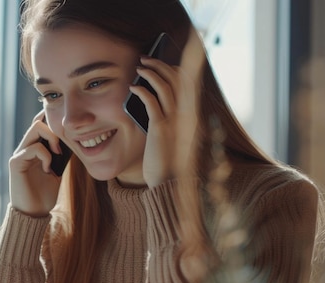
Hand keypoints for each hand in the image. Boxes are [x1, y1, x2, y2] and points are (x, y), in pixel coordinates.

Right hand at [9, 110, 63, 215]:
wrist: (34, 213)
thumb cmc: (45, 194)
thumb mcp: (57, 171)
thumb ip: (60, 156)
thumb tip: (71, 139)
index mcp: (34, 150)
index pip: (40, 125)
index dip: (51, 119)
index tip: (66, 126)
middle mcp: (25, 148)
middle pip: (38, 122)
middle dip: (55, 129)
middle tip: (62, 147)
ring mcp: (20, 154)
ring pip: (35, 128)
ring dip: (52, 139)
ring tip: (57, 154)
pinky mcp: (16, 162)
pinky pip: (33, 148)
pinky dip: (45, 156)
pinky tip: (47, 170)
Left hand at [128, 29, 205, 187]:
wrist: (167, 182)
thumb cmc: (166, 159)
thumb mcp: (171, 135)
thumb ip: (168, 116)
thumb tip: (154, 96)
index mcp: (191, 115)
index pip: (187, 83)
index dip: (174, 69)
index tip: (160, 62)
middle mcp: (186, 115)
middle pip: (177, 79)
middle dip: (161, 65)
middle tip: (146, 58)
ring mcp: (175, 122)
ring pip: (166, 87)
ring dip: (151, 73)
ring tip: (139, 68)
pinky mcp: (160, 129)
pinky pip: (152, 103)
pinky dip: (142, 91)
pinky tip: (132, 88)